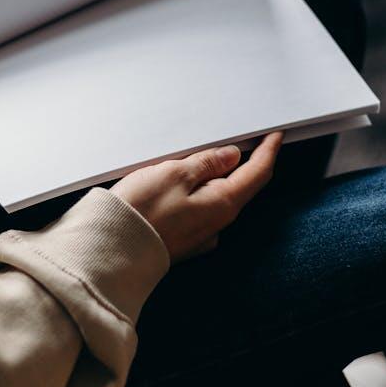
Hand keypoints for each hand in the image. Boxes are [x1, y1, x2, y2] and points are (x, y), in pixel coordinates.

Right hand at [111, 133, 282, 262]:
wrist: (111, 250)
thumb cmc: (140, 211)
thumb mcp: (175, 173)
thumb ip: (207, 164)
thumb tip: (231, 157)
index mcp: (222, 204)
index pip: (257, 174)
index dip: (268, 152)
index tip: (274, 136)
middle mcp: (217, 223)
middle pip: (240, 187)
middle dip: (244, 163)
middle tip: (244, 140)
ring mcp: (201, 235)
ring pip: (217, 198)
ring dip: (215, 178)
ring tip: (201, 159)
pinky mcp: (183, 240)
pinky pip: (199, 210)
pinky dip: (197, 193)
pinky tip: (181, 185)